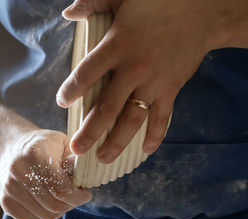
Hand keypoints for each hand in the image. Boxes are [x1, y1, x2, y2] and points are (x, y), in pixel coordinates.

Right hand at [0, 129, 91, 218]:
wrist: (12, 148)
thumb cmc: (43, 145)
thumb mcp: (62, 143)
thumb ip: (75, 159)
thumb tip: (85, 177)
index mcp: (33, 154)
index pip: (61, 189)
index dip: (78, 196)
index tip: (85, 193)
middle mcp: (17, 171)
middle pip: (53, 205)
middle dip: (71, 204)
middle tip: (76, 196)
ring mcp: (8, 188)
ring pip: (46, 216)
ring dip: (60, 211)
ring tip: (62, 198)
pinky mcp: (5, 202)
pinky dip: (47, 217)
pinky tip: (49, 203)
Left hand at [57, 0, 222, 162]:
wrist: (203, 10)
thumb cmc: (159, 2)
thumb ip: (92, 3)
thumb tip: (68, 14)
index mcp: (117, 45)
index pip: (86, 74)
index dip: (70, 91)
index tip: (62, 102)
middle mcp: (134, 69)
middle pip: (107, 108)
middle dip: (90, 132)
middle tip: (77, 149)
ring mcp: (154, 83)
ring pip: (132, 119)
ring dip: (117, 142)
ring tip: (103, 157)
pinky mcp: (172, 89)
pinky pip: (163, 118)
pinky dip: (155, 135)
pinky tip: (145, 150)